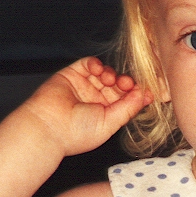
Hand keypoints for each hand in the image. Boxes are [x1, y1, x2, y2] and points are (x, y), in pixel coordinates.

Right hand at [22, 57, 152, 155]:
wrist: (48, 127)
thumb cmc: (76, 132)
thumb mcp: (111, 123)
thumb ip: (129, 108)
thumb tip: (147, 95)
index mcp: (106, 115)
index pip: (126, 100)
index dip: (136, 94)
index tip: (147, 90)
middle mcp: (96, 101)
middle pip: (118, 85)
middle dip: (125, 83)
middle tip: (127, 84)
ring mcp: (84, 87)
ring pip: (105, 74)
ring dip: (111, 73)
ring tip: (109, 79)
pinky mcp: (72, 75)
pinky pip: (88, 64)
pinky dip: (96, 63)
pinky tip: (98, 70)